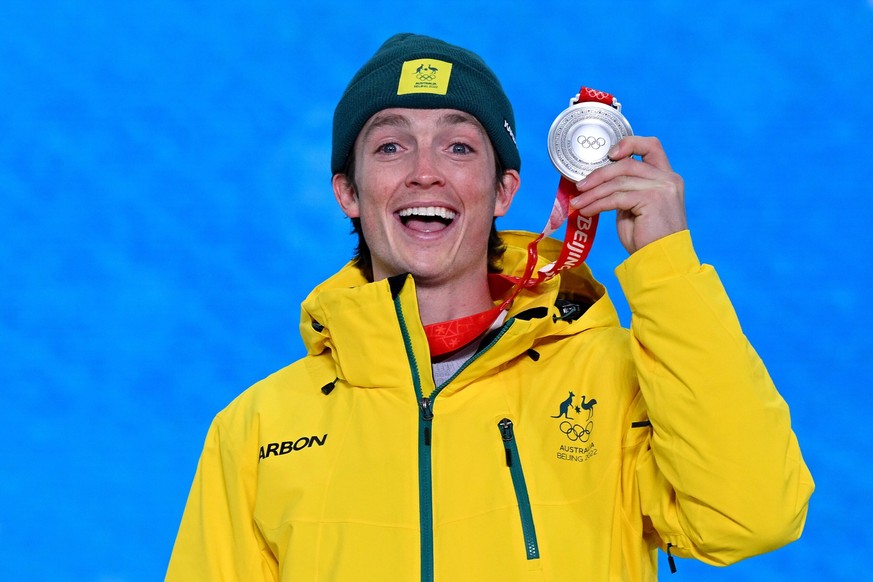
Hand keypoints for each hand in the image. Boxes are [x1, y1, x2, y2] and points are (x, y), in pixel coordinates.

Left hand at [569, 136, 686, 253]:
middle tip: (580, 186)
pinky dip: (597, 204)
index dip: (629, 143)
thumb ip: (627, 190)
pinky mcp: (652, 200)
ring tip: (578, 202)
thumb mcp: (636, 208)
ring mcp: (662, 188)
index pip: (652, 146)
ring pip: (619, 181)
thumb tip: (598, 182)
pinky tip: (586, 210)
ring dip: (593, 192)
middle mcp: (667, 179)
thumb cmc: (648, 239)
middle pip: (627, 163)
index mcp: (667, 177)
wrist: (661, 261)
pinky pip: (617, 197)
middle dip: (599, 174)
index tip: (608, 153)